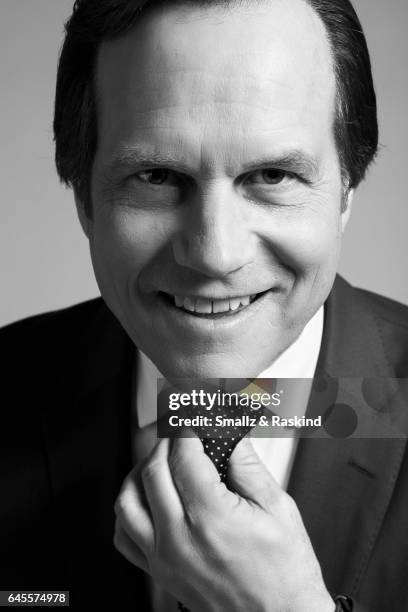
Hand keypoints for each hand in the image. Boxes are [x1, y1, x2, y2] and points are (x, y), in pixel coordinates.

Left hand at [114, 433, 334, 611]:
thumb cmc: (285, 572)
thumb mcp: (278, 507)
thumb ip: (247, 465)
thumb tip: (230, 435)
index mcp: (210, 518)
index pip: (183, 456)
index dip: (186, 429)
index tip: (191, 419)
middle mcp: (179, 538)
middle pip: (152, 471)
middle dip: (165, 443)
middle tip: (179, 432)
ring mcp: (163, 558)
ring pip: (127, 501)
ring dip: (139, 472)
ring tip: (161, 461)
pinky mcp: (159, 573)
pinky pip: (123, 536)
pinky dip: (127, 510)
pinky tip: (145, 498)